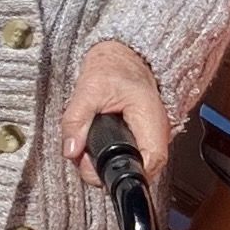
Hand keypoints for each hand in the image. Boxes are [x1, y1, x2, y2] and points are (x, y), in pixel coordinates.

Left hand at [64, 37, 168, 189]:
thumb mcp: (88, 90)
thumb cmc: (115, 68)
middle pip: (138, 170)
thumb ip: (76, 121)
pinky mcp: (144, 138)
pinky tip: (98, 143)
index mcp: (150, 120)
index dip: (121, 173)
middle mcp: (157, 133)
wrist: (125, 56)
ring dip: (106, 164)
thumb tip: (71, 149)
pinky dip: (111, 155)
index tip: (96, 169)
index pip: (149, 163)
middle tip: (84, 156)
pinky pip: (131, 156)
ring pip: (133, 166)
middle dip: (106, 170)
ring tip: (88, 147)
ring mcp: (152, 137)